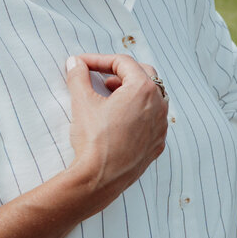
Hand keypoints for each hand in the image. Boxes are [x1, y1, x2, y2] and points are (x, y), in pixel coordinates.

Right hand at [63, 54, 168, 205]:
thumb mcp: (82, 102)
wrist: (101, 178)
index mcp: (144, 89)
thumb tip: (75, 63)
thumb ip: (78, 77)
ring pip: (153, 97)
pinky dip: (139, 112)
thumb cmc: (94, 139)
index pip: (123, 63)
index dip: (99, 60)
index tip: (82, 64)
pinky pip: (153, 119)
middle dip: (121, 72)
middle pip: (145, 75)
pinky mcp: (158, 143)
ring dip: (132, 91)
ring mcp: (161, 126)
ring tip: (110, 97)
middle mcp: (159, 105)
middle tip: (101, 78)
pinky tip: (120, 119)